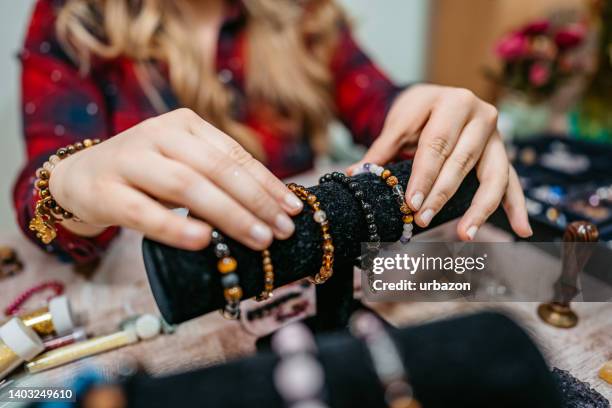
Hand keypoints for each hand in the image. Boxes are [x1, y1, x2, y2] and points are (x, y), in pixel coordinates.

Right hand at [49, 108, 303, 249]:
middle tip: (282, 230)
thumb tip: (272, 207)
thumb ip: (219, 176)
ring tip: (257, 238)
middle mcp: (157, 134)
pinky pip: (145, 212)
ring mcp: (129, 160)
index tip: (292, 209)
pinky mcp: (105, 192)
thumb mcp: (184, 164)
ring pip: (186, 185)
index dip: (267, 183)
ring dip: (228, 214)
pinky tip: (205, 241)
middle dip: (255, 201)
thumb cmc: (146, 174)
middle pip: (216, 168)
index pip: (234, 154)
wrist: (80, 176)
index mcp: (184, 124)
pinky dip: (177, 227)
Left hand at [348, 84, 531, 240]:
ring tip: (466, 235)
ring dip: (480, 209)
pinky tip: (521, 231)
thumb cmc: (418, 112)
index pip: (437, 145)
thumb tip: (355, 174)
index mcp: (453, 102)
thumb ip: (381, 149)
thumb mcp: (399, 122)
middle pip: (462, 162)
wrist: (440, 98)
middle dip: (441, 195)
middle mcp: (481, 116)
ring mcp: (496, 137)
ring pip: (493, 176)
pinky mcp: (503, 155)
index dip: (424, 176)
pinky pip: (511, 182)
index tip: (411, 204)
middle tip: (423, 221)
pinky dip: (517, 207)